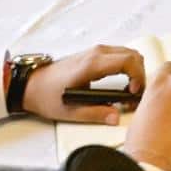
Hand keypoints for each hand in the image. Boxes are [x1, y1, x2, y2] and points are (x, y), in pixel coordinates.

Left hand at [20, 46, 147, 124]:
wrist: (30, 84)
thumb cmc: (46, 96)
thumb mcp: (70, 111)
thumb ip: (95, 114)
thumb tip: (116, 118)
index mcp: (92, 64)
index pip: (129, 61)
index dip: (138, 76)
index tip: (133, 92)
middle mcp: (96, 53)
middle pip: (133, 55)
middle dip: (140, 74)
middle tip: (134, 94)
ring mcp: (95, 51)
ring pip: (128, 53)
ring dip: (134, 70)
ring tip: (129, 90)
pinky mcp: (93, 54)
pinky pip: (119, 55)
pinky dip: (127, 67)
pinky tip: (121, 83)